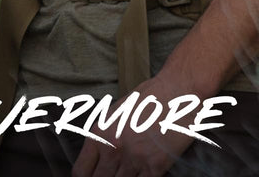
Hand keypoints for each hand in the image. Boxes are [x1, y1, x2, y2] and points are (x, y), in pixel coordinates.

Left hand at [71, 77, 195, 176]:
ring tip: (131, 167)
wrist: (178, 90)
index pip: (81, 171)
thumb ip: (106, 135)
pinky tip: (144, 172)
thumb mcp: (118, 112)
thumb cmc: (149, 96)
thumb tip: (100, 157)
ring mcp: (134, 159)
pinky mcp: (155, 167)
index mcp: (100, 132)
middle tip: (113, 172)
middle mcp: (113, 148)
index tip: (92, 175)